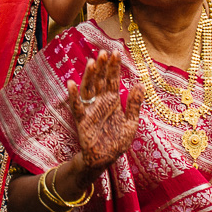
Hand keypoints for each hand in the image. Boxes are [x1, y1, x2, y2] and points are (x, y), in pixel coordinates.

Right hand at [67, 51, 140, 183]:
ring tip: (91, 63)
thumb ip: (134, 104)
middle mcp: (100, 102)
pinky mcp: (82, 120)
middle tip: (103, 53)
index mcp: (112, 101)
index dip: (114, 67)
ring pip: (89, 89)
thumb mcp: (131, 123)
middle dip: (102, 67)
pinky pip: (77, 106)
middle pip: (100, 81)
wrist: (105, 159)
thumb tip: (139, 84)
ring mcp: (90, 110)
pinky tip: (71, 84)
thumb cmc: (117, 141)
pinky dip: (74, 96)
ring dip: (89, 76)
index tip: (116, 52)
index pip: (113, 80)